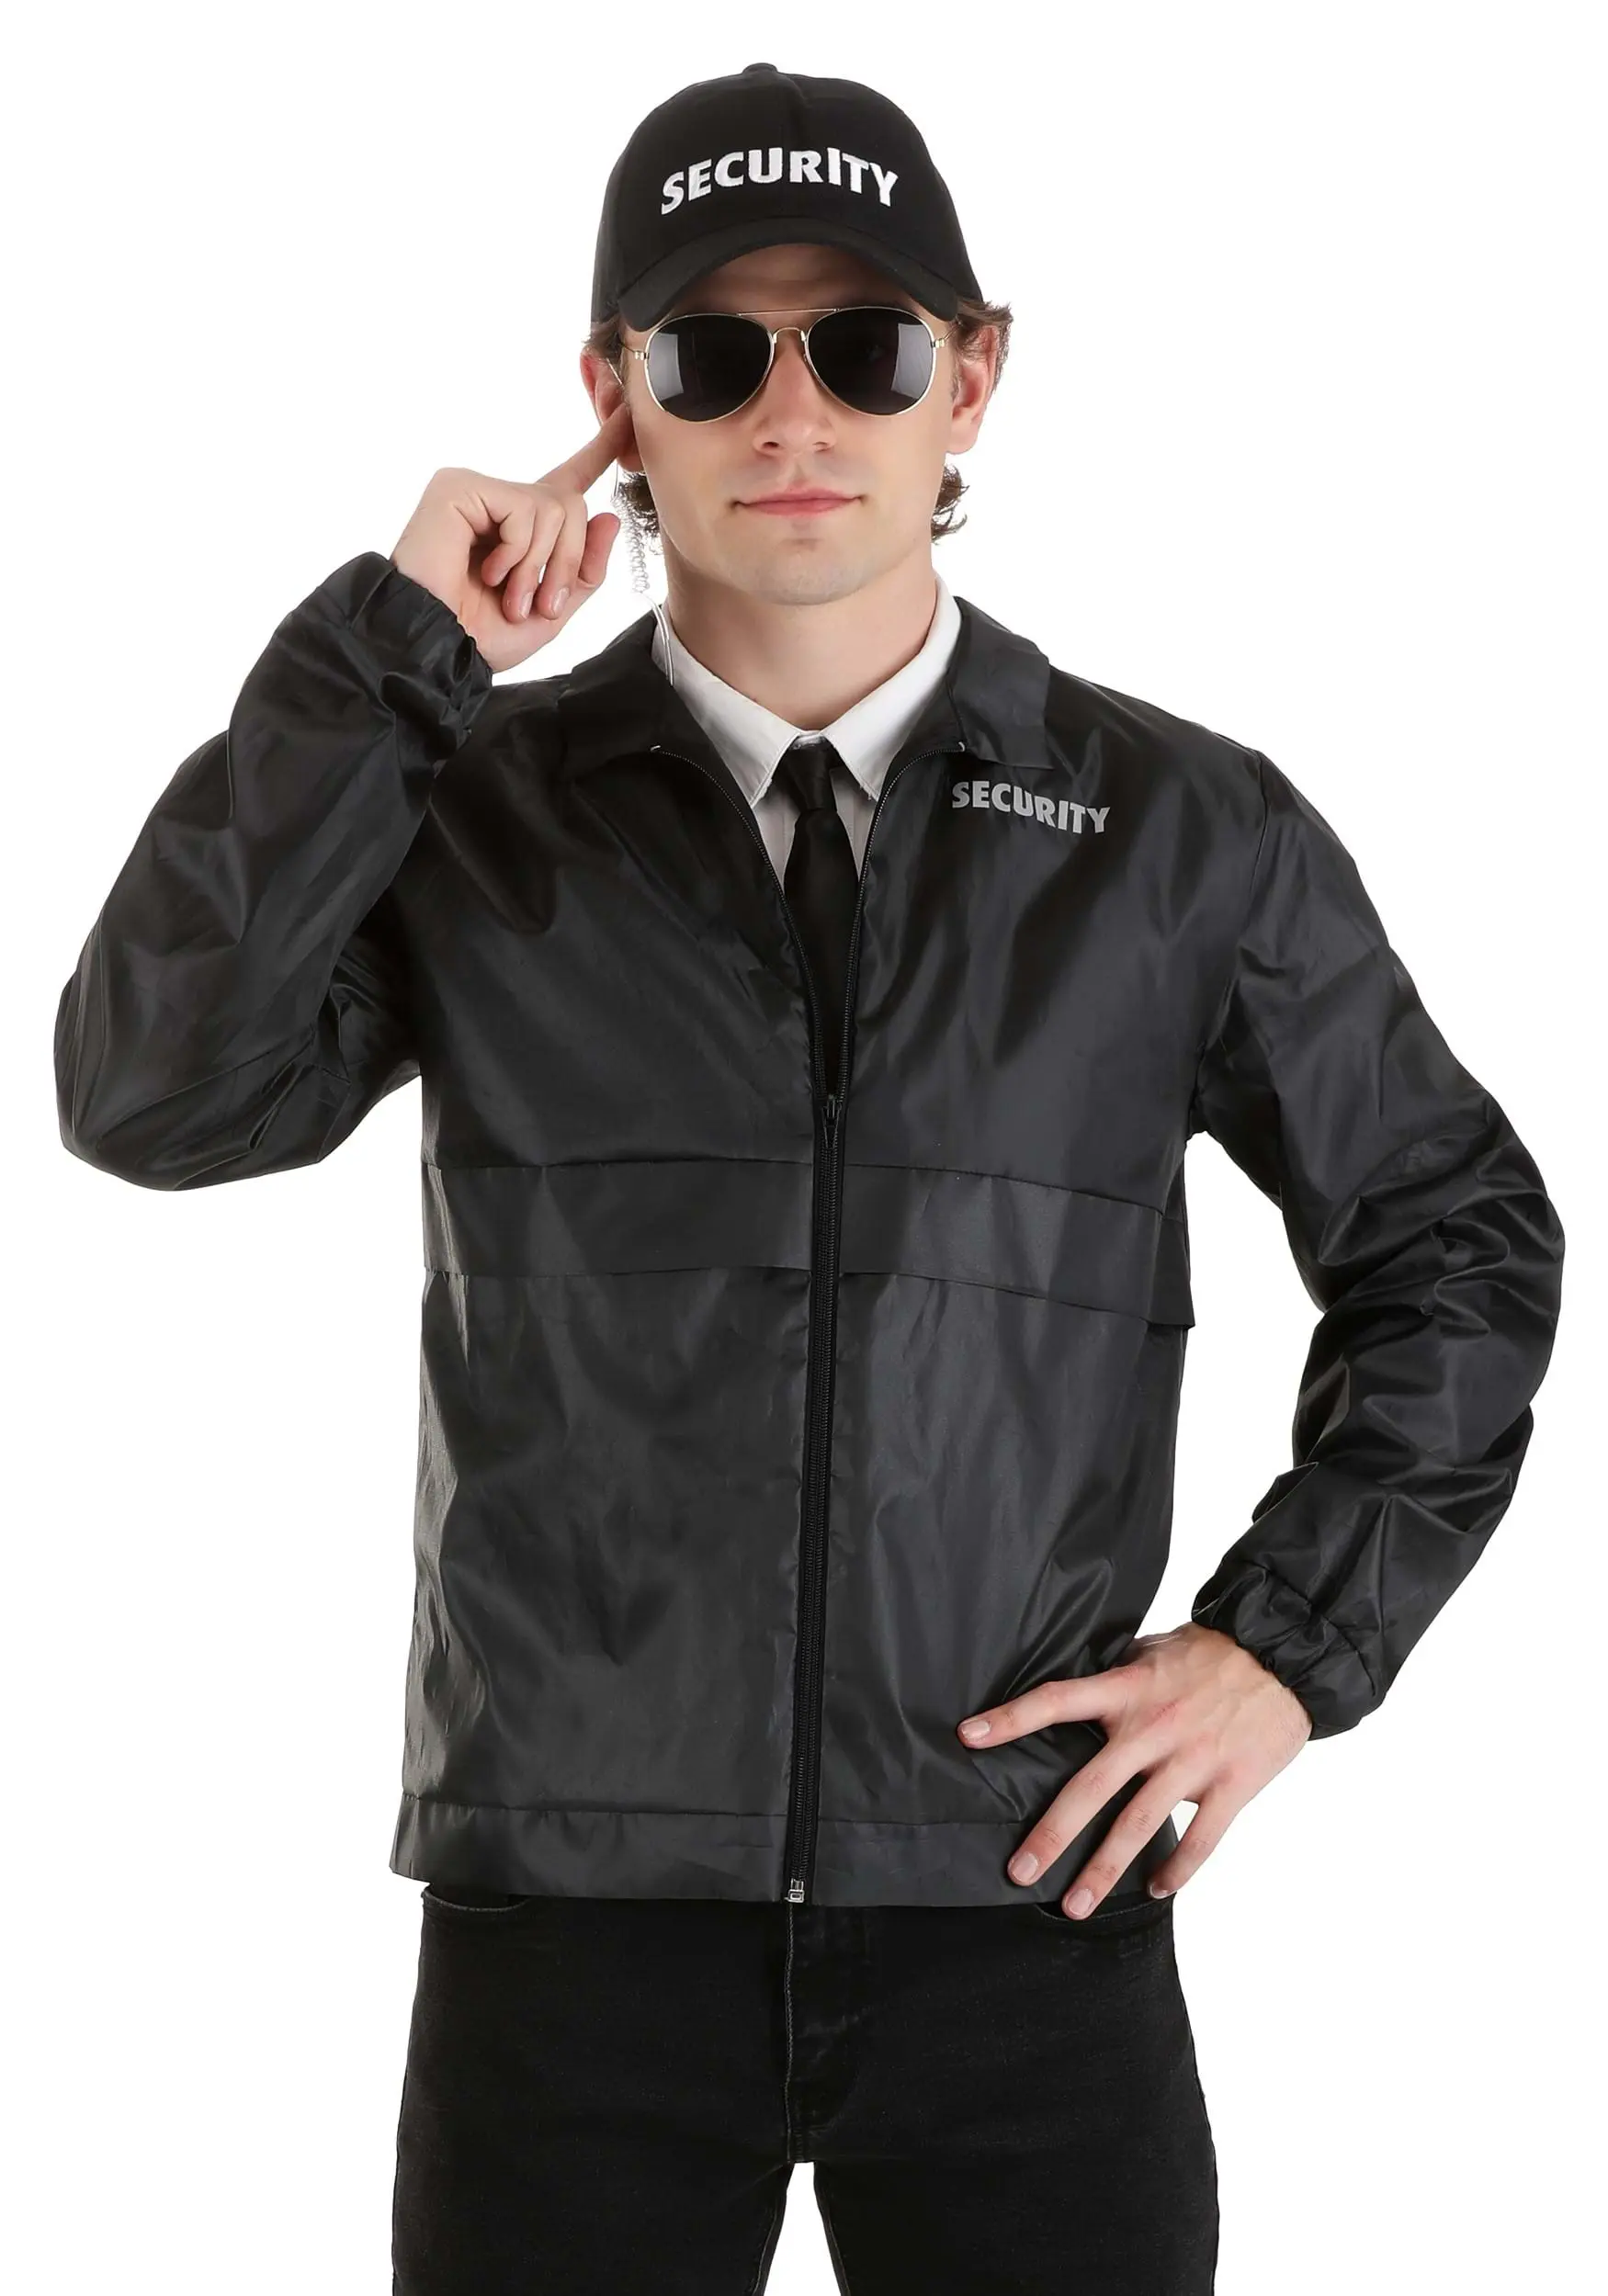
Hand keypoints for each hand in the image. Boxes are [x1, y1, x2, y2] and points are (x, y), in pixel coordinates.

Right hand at [389, 400, 634, 673]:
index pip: (568, 479)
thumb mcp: (551, 611)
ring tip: (510, 595)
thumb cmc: (479, 635)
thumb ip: (584, 569)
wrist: (436, 648)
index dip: (600, 449)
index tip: (625, 415)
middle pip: (572, 503)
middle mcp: (501, 501)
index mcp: (522, 527)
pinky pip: (524, 509)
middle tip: (543, 603)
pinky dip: (517, 552)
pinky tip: (488, 572)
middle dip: (568, 560)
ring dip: (541, 565)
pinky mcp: (460, 486)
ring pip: (555, 506)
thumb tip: (608, 516)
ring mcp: (479, 490)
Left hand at [956, 1622, 1312, 1915]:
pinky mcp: (1233, 1783)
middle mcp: (1154, 1726)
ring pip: (1140, 1824)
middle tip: (1019, 1871)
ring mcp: (1193, 1758)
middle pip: (1092, 1786)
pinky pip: (1201, 1838)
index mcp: (1129, 1688)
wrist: (1285, 1654)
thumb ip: (1116, 1675)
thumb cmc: (1212, 1652)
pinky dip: (1177, 1869)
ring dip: (1105, 1871)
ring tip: (1074, 1906)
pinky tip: (1155, 1889)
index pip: (1058, 1700)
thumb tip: (1076, 1691)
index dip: (1011, 1718)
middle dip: (1053, 1833)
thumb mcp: (1153, 1650)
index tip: (968, 1737)